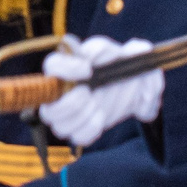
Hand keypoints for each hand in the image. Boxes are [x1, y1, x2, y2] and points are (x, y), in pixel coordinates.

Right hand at [38, 35, 161, 146]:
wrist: (138, 87)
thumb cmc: (130, 66)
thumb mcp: (137, 52)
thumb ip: (137, 49)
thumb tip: (124, 51)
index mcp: (72, 64)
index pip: (52, 65)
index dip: (65, 68)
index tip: (87, 69)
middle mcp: (64, 89)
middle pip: (48, 106)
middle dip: (70, 103)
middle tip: (88, 94)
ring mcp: (70, 112)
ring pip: (59, 125)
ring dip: (81, 118)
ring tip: (98, 107)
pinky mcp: (81, 128)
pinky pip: (77, 137)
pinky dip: (90, 130)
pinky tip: (101, 117)